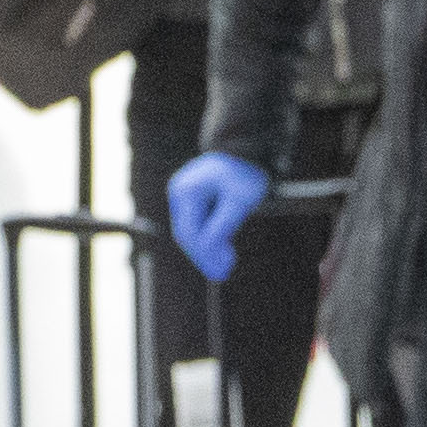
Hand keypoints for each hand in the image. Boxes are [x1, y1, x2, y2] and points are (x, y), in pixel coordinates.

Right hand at [168, 152, 270, 284]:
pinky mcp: (193, 200)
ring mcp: (184, 197)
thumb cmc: (244, 173)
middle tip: (222, 274)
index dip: (204, 254)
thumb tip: (211, 251)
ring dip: (206, 251)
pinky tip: (222, 253)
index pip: (189, 231)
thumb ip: (224, 225)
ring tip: (224, 268)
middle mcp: (180, 194)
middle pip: (187, 234)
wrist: (246, 151)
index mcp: (186, 192)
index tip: (222, 269)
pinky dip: (208, 240)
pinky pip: (197, 225)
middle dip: (204, 256)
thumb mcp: (240, 200)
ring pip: (191, 232)